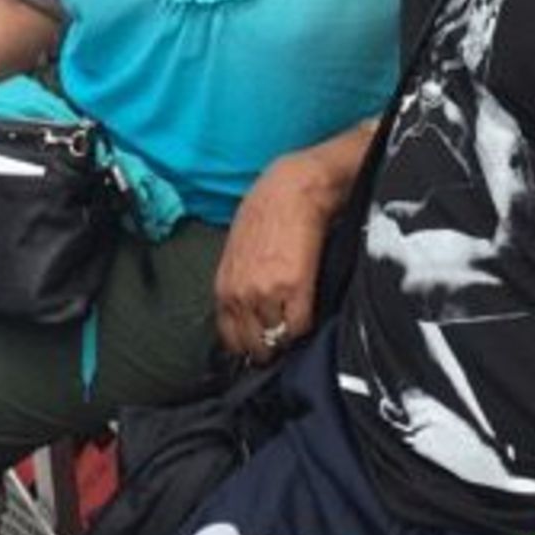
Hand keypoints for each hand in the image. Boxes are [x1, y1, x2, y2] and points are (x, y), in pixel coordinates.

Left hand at [215, 146, 340, 360]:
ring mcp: (267, 293)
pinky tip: (310, 310)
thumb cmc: (266, 212)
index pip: (233, 340)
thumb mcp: (238, 251)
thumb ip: (239, 283)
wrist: (293, 188)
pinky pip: (301, 326)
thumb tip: (250, 313)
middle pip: (256, 346)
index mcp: (225, 287)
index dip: (251, 343)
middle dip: (270, 345)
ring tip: (297, 323)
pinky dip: (306, 325)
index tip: (263, 340)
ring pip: (280, 338)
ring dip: (289, 335)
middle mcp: (241, 295)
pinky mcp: (295, 286)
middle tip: (283, 337)